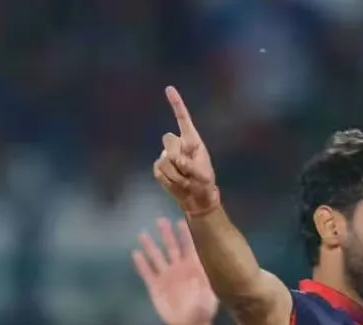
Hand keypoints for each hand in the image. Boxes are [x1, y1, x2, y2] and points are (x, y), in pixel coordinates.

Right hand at [132, 217, 219, 324]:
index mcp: (194, 269)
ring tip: (143, 233)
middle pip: (172, 247)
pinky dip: (142, 264)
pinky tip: (136, 254)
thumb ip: (207, 286)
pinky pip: (147, 273)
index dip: (186, 234)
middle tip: (160, 220)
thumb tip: (205, 275)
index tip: (182, 220)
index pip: (190, 247)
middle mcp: (179, 269)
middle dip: (166, 234)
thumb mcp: (210, 298)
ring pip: (157, 257)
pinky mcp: (155, 287)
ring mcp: (166, 277)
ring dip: (150, 246)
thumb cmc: (204, 311)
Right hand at [153, 86, 219, 215]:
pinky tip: (177, 183)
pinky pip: (159, 171)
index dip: (176, 104)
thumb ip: (189, 165)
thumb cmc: (204, 183)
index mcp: (192, 141)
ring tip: (185, 180)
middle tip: (188, 171)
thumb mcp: (202, 174)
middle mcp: (178, 144)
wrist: (195, 198)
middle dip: (177, 156)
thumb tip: (172, 158)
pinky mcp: (159, 167)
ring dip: (176, 174)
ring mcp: (166, 155)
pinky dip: (169, 180)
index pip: (183, 119)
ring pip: (164, 160)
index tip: (169, 88)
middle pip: (168, 140)